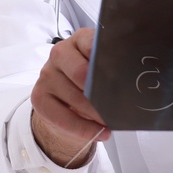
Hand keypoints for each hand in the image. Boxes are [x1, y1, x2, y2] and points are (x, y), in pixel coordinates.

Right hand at [29, 27, 108, 168]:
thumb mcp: (102, 69)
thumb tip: (134, 82)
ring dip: (96, 115)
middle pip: (81, 73)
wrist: (66, 101)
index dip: (108, 62)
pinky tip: (98, 132)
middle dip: (102, 94)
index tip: (122, 77)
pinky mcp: (39, 96)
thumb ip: (113, 68)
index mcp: (79, 40)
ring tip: (111, 122)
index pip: (92, 44)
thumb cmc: (90, 82)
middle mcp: (60, 53)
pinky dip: (84, 129)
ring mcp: (47, 74)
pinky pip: (63, 118)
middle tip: (118, 107)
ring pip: (75, 98)